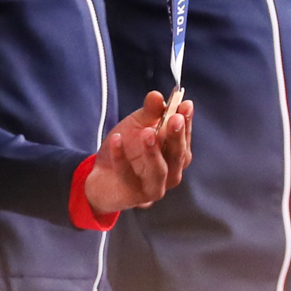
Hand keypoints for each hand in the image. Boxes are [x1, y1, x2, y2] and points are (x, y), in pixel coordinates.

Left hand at [84, 92, 193, 214]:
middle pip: (178, 156)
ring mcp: (154, 187)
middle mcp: (171, 173)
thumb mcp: (137, 125)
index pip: (186, 137)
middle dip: (177, 137)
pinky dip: (121, 158)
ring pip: (159, 171)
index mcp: (176, 154)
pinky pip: (127, 175)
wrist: (103, 177)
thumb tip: (156, 96)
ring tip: (147, 133)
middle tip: (174, 118)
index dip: (187, 122)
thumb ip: (149, 112)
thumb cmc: (128, 150)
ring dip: (154, 152)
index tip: (185, 105)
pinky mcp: (134, 195)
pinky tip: (116, 140)